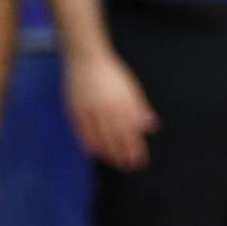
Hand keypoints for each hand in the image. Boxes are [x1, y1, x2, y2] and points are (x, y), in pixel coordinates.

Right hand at [66, 51, 157, 169]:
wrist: (87, 59)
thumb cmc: (113, 74)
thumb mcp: (131, 88)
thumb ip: (140, 108)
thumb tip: (151, 127)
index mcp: (123, 103)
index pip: (130, 130)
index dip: (135, 147)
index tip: (139, 160)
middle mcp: (106, 108)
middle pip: (116, 136)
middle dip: (123, 153)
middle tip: (128, 166)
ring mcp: (89, 110)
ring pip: (99, 136)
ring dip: (107, 151)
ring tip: (113, 162)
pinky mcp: (75, 110)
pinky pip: (82, 131)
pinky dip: (88, 142)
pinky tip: (93, 152)